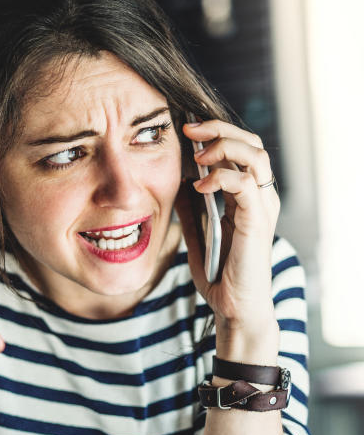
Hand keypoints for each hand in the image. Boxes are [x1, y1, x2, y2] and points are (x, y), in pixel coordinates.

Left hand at [174, 119, 280, 360]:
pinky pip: (245, 184)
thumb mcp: (196, 231)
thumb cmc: (217, 272)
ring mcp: (262, 207)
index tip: (184, 129)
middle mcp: (260, 196)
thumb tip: (173, 183)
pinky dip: (221, 177)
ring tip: (196, 156)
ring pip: (255, 155)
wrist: (231, 306)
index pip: (240, 147)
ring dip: (223, 147)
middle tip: (188, 129)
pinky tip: (199, 186)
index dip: (215, 132)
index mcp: (247, 195)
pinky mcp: (257, 221)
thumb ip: (188, 207)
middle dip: (218, 129)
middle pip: (251, 142)